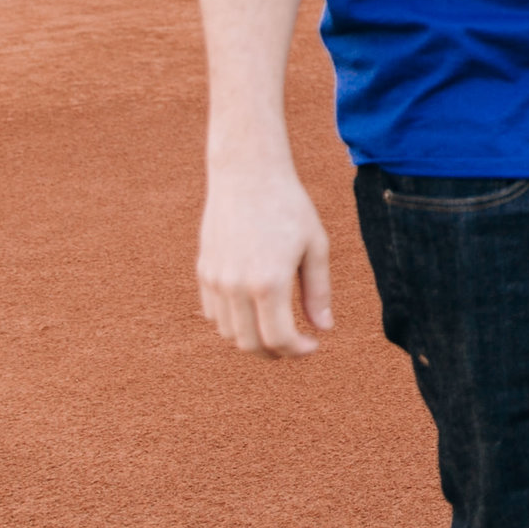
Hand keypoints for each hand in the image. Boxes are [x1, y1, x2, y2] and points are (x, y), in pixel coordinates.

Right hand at [198, 156, 332, 355]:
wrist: (247, 174)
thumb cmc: (289, 206)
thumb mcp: (315, 246)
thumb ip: (319, 291)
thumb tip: (324, 328)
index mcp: (269, 282)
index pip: (278, 339)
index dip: (298, 351)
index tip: (313, 344)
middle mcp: (236, 286)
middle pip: (250, 344)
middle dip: (275, 353)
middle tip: (295, 344)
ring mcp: (215, 280)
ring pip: (229, 333)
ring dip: (253, 339)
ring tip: (277, 327)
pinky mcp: (203, 271)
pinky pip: (213, 314)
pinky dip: (233, 322)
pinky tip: (254, 311)